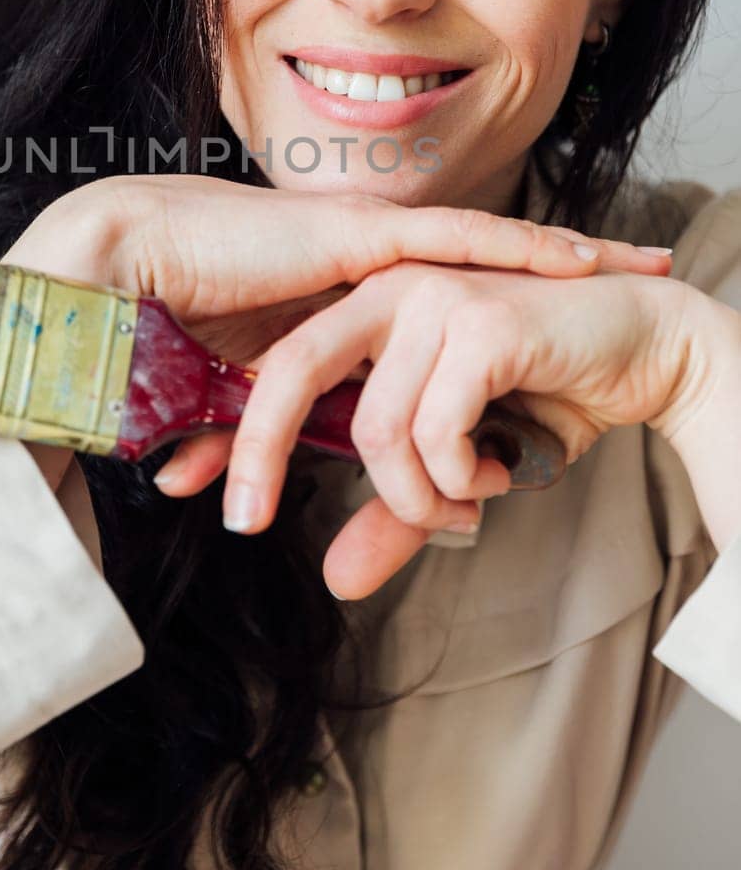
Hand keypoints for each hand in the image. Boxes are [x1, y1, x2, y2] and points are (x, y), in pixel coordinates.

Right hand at [6, 172, 671, 483]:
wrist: (105, 274)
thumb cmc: (148, 331)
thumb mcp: (218, 395)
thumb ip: (236, 430)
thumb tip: (204, 484)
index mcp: (336, 294)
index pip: (437, 298)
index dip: (498, 303)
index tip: (559, 320)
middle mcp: (361, 263)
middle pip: (483, 262)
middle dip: (560, 269)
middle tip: (639, 272)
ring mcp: (360, 241)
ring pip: (488, 245)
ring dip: (564, 255)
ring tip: (640, 263)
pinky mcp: (350, 236)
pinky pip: (454, 242)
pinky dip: (517, 249)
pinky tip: (577, 258)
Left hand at [200, 261, 689, 599]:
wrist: (645, 344)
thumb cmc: (546, 393)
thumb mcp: (457, 463)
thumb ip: (397, 510)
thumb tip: (338, 581)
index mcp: (368, 308)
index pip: (280, 371)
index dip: (239, 438)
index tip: (224, 509)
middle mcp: (389, 289)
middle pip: (290, 373)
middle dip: (257, 451)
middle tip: (244, 524)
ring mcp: (434, 297)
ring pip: (376, 426)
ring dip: (415, 495)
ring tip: (460, 501)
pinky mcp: (480, 321)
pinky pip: (436, 429)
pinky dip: (459, 478)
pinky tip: (493, 474)